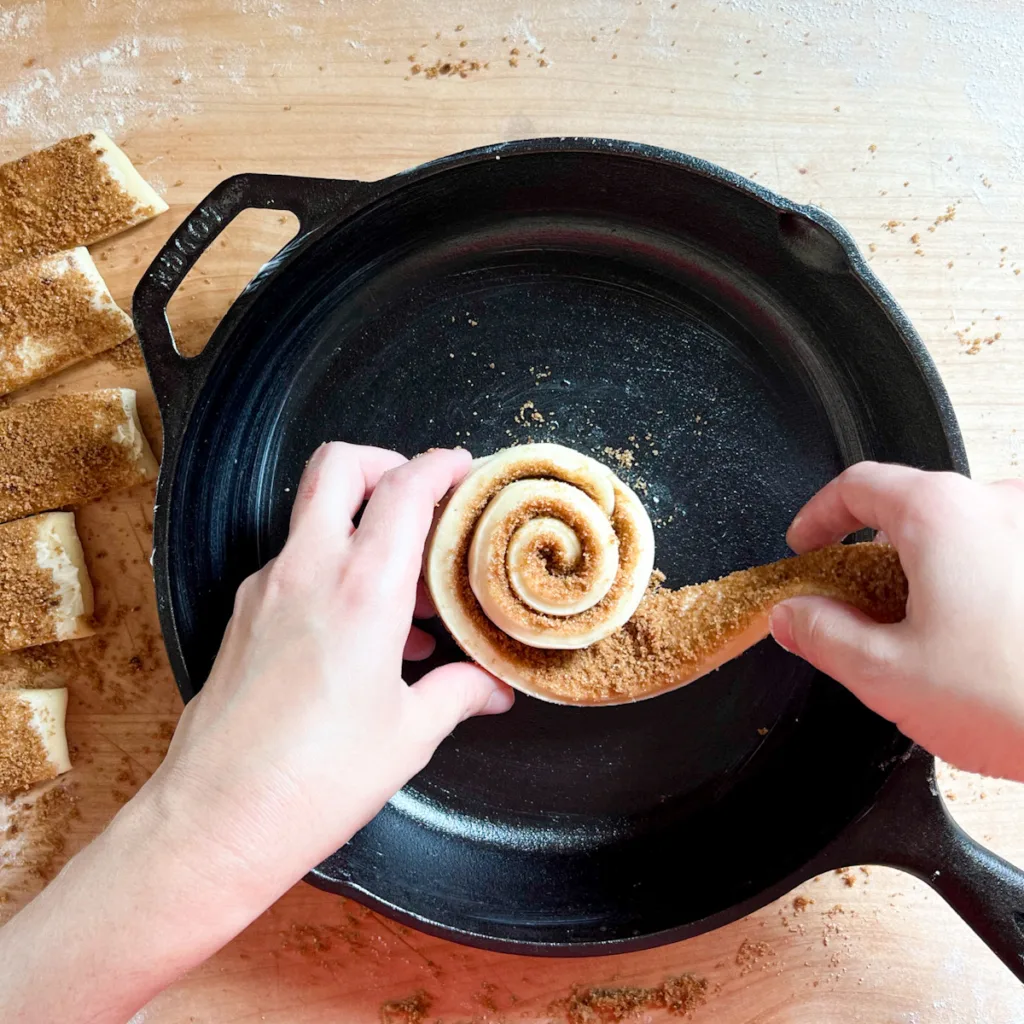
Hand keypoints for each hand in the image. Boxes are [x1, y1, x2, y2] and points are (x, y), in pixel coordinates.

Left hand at [153, 442, 513, 903]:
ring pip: (314, 516)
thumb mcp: (407, 735)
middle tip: (421, 497)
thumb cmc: (314, 781)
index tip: (462, 467)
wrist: (215, 822)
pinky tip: (365, 630)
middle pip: (337, 467)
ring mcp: (266, 590)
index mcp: (362, 591)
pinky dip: (333, 569)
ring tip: (408, 587)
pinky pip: (295, 565)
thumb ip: (458, 694)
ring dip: (361, 526)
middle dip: (384, 463)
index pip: (403, 491)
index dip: (438, 466)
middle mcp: (307, 573)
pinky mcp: (243, 617)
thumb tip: (491, 688)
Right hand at [769, 462, 1023, 779]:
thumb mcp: (886, 674)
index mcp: (942, 515)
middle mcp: (999, 504)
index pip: (857, 486)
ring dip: (934, 574)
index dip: (818, 516)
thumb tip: (795, 616)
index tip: (807, 545)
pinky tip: (984, 642)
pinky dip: (979, 583)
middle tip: (863, 612)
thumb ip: (821, 635)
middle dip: (878, 558)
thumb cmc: (1020, 700)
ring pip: (963, 535)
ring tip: (933, 640)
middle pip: (912, 510)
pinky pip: (1005, 554)